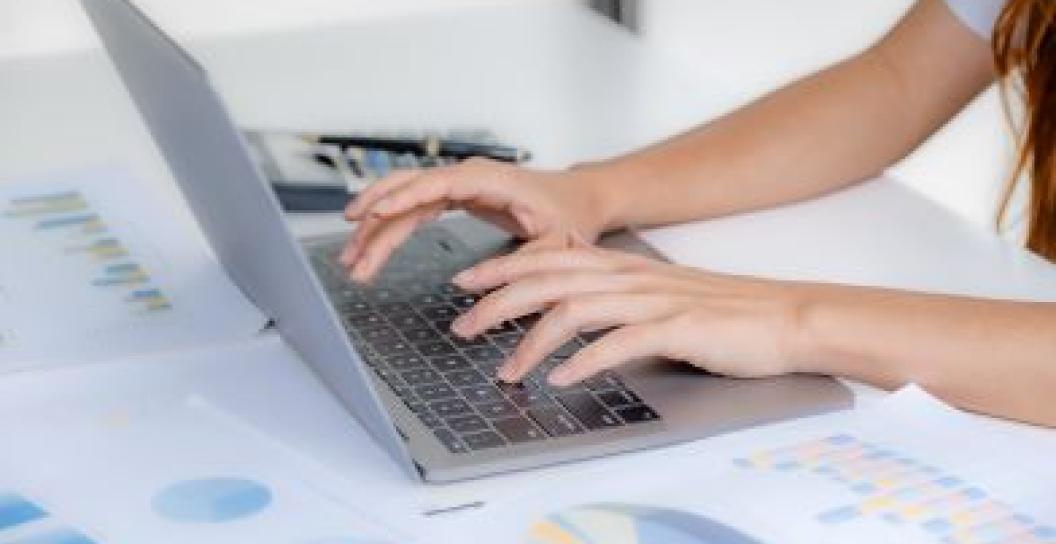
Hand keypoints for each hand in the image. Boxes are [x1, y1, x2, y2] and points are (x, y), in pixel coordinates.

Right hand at [340, 158, 608, 281]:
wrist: (579, 199)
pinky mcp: (453, 195)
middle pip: (408, 190)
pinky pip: (412, 206)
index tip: (374, 214)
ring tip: (350, 259)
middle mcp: (467, 175)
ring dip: (373, 225)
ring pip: (402, 197)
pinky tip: (368, 244)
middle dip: (375, 223)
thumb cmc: (569, 216)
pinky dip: (389, 225)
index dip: (403, 196)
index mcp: (490, 179)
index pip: (437, 183)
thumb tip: (466, 287)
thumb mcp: (554, 247)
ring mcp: (457, 183)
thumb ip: (517, 267)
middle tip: (353, 259)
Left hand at [448, 244, 811, 385]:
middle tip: (461, 326)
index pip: (548, 259)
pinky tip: (562, 380)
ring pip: (574, 309)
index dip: (501, 268)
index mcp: (623, 267)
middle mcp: (630, 277)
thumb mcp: (657, 297)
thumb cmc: (722, 313)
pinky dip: (584, 362)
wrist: (784, 317)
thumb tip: (569, 314)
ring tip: (505, 371)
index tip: (465, 283)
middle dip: (497, 302)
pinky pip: (619, 343)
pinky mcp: (676, 328)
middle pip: (548, 279)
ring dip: (531, 342)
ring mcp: (652, 301)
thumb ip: (614, 300)